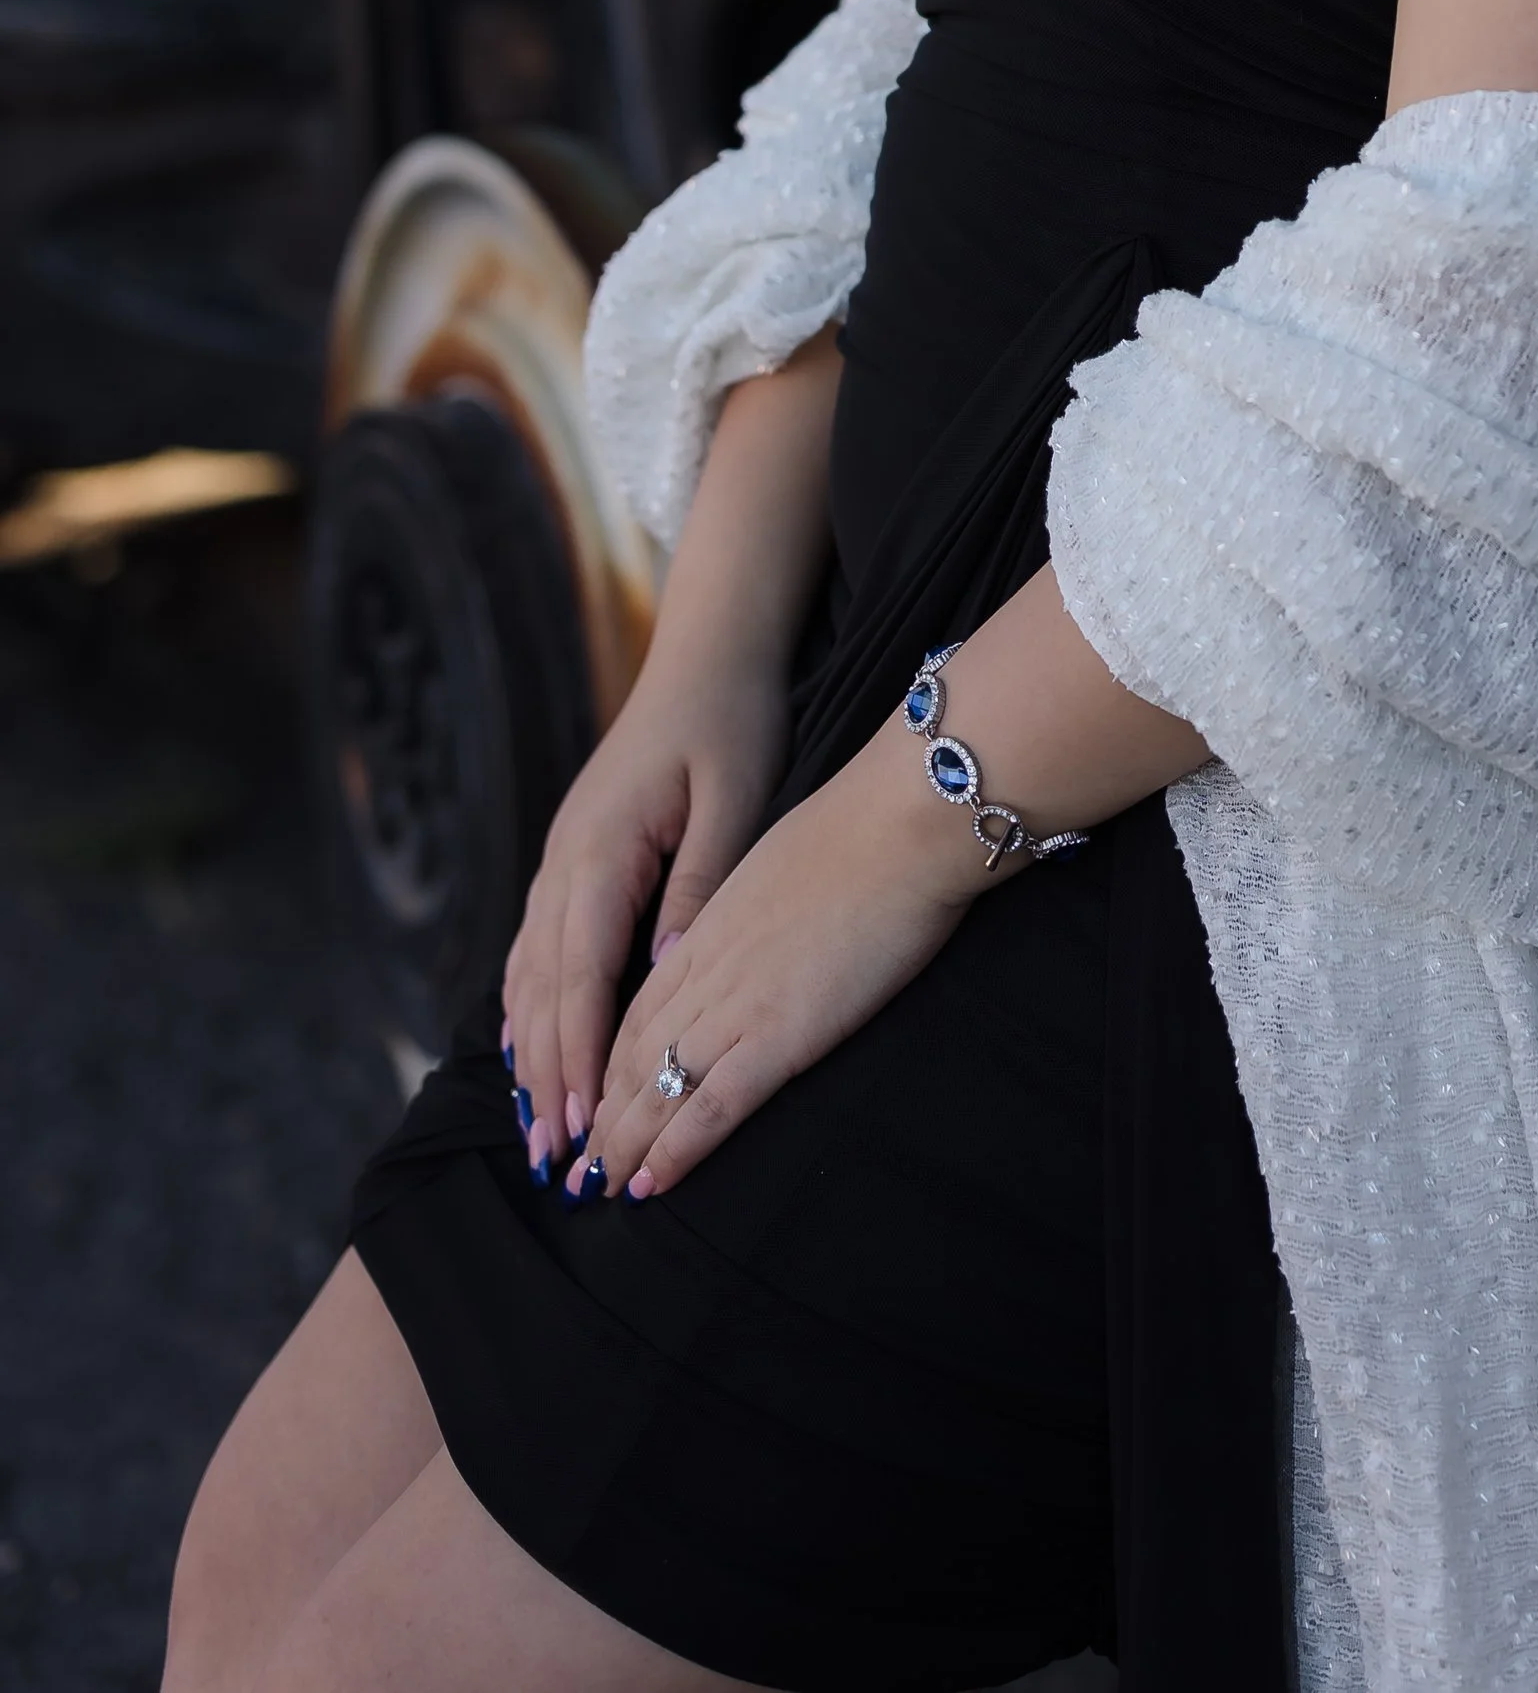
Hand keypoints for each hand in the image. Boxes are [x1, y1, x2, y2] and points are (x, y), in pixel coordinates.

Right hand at [500, 659, 788, 1184]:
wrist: (708, 653)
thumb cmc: (733, 720)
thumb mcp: (735, 796)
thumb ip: (701, 881)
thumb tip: (672, 970)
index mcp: (601, 850)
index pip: (579, 977)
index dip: (576, 1058)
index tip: (580, 1127)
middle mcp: (565, 859)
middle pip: (542, 988)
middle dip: (544, 1077)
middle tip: (550, 1160)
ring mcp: (561, 857)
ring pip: (530, 971)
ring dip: (530, 1050)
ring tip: (535, 1126)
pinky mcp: (575, 855)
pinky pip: (539, 945)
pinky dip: (530, 1004)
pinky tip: (528, 1047)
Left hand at [561, 758, 974, 1203]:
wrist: (898, 824)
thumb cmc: (864, 833)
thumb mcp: (784, 864)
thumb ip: (757, 907)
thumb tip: (764, 926)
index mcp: (710, 928)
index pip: (642, 1010)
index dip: (612, 1062)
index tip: (598, 1102)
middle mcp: (708, 970)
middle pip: (636, 1055)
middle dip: (604, 1115)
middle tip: (577, 1167)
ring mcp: (737, 1004)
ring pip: (657, 1086)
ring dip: (623, 1144)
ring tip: (597, 1190)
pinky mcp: (778, 1035)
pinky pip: (712, 1105)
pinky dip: (675, 1150)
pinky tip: (650, 1185)